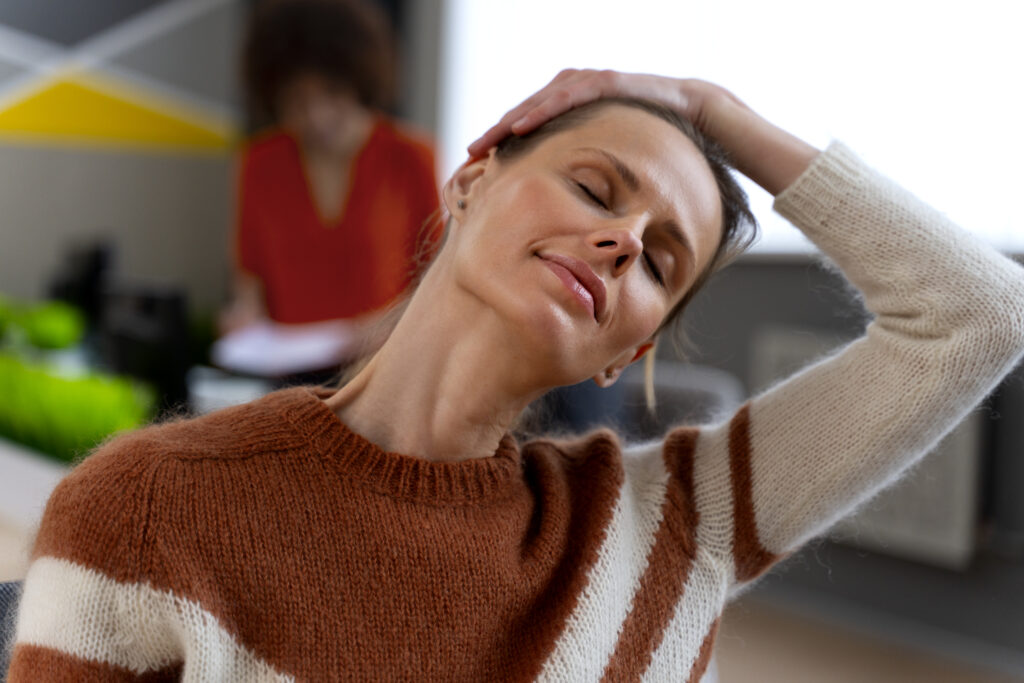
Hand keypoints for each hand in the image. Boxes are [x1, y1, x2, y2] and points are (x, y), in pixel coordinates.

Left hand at [468, 70, 743, 155]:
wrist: (696, 112)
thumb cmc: (654, 141)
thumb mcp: (615, 163)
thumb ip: (591, 180)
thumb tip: (571, 217)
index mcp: (572, 114)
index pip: (527, 127)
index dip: (501, 146)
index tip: (475, 167)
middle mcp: (574, 93)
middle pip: (524, 113)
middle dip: (495, 133)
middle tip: (468, 155)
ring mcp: (589, 83)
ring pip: (539, 102)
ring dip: (510, 122)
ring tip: (485, 143)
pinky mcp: (606, 81)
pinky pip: (568, 95)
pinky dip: (543, 110)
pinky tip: (522, 127)